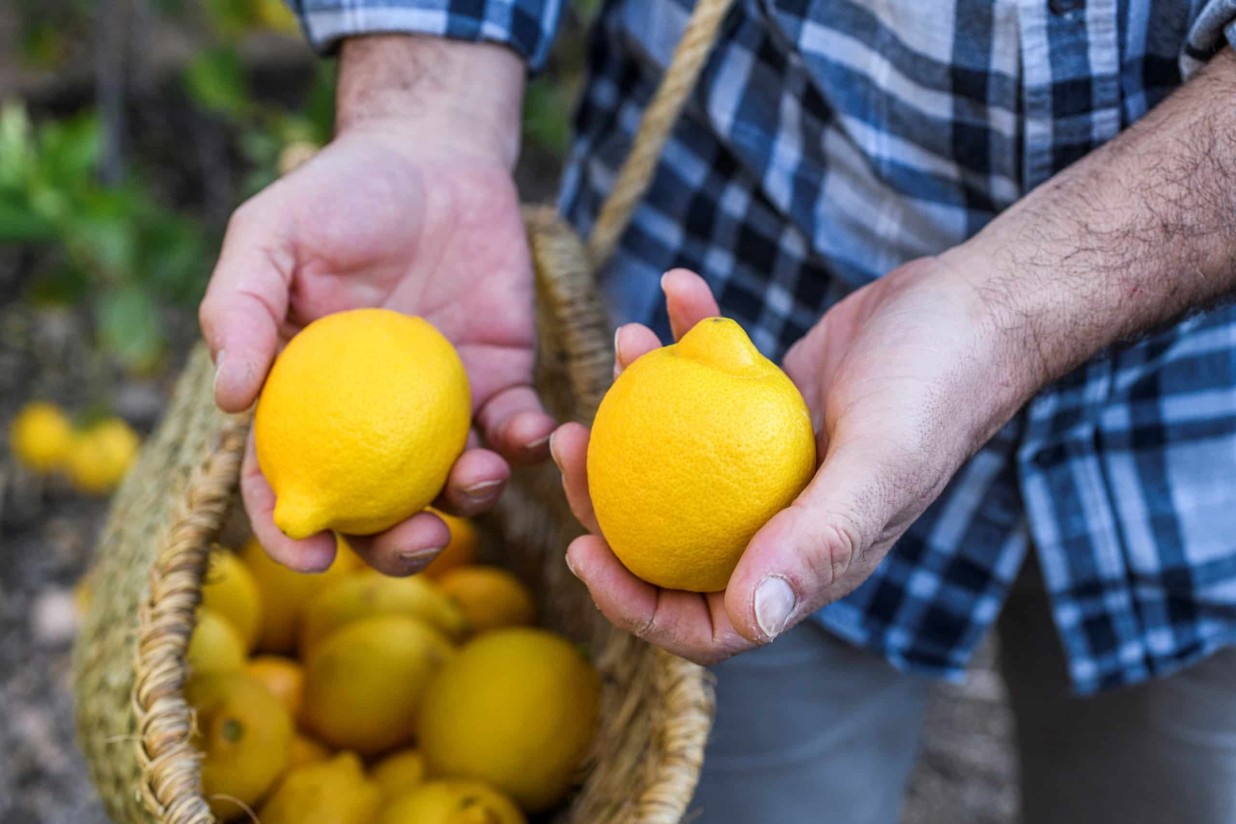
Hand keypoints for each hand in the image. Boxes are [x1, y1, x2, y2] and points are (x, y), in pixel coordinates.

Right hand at [199, 38, 552, 575]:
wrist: (436, 156)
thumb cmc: (340, 194)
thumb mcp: (272, 235)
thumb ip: (241, 307)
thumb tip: (230, 400)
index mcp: (306, 398)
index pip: (285, 481)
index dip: (290, 531)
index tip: (311, 555)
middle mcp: (372, 418)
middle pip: (379, 509)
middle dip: (399, 546)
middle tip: (422, 538)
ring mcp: (440, 407)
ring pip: (454, 484)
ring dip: (470, 498)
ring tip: (478, 475)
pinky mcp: (501, 380)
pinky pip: (514, 429)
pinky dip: (523, 441)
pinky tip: (528, 430)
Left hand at [552, 266, 1032, 664]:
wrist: (977, 306)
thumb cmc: (937, 386)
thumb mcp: (879, 465)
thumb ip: (816, 543)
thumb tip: (748, 621)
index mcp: (806, 562)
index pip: (707, 621)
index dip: (634, 603)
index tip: (580, 549)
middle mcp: (780, 520)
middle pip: (668, 534)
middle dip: (603, 497)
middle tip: (566, 440)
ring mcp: (767, 460)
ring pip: (674, 453)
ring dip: (635, 400)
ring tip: (624, 344)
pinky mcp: (767, 402)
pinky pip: (707, 380)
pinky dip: (688, 335)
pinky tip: (678, 291)